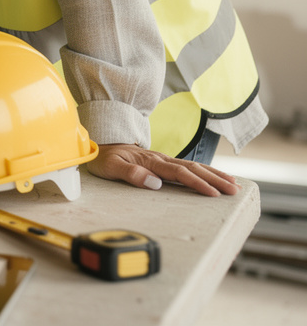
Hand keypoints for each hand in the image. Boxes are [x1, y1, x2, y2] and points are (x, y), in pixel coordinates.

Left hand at [86, 143, 238, 196]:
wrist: (102, 142)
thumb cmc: (105, 157)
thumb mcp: (111, 167)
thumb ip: (131, 174)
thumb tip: (155, 183)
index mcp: (151, 162)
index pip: (179, 173)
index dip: (197, 183)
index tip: (213, 194)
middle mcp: (161, 159)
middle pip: (193, 168)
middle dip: (215, 179)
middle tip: (235, 190)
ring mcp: (164, 160)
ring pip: (194, 166)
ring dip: (215, 174)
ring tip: (234, 184)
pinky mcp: (164, 162)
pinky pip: (189, 166)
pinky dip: (205, 171)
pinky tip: (215, 177)